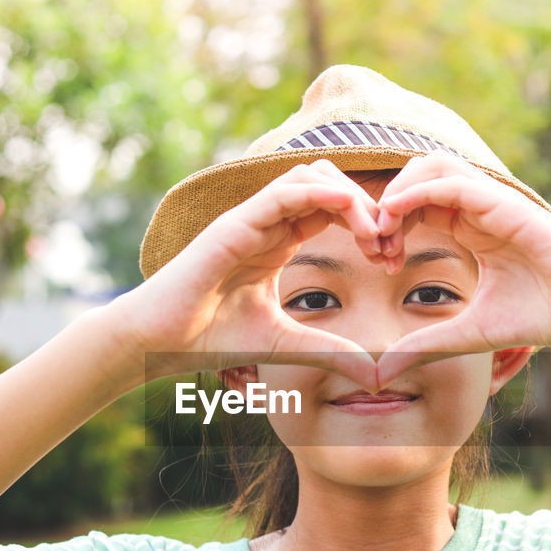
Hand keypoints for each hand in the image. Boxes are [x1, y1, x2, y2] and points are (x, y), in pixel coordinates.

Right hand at [131, 160, 383, 390]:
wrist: (160, 341)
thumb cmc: (211, 338)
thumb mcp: (288, 346)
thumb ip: (332, 353)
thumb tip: (378, 374)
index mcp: (280, 241)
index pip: (334, 210)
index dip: (369, 226)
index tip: (391, 260)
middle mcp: (268, 223)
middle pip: (330, 184)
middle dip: (368, 207)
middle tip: (390, 245)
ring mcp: (251, 218)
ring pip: (311, 176)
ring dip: (350, 197)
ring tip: (374, 233)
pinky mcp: (235, 222)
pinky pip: (284, 190)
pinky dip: (321, 193)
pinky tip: (348, 212)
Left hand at [371, 152, 550, 385]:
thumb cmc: (540, 316)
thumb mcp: (466, 333)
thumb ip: (424, 346)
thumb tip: (380, 371)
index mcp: (470, 228)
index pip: (416, 205)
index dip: (388, 226)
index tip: (379, 262)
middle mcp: (478, 208)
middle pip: (418, 175)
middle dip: (386, 203)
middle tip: (374, 243)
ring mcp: (492, 202)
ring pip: (433, 165)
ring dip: (400, 190)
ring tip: (384, 228)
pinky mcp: (506, 204)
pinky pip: (454, 182)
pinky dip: (419, 191)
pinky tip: (398, 217)